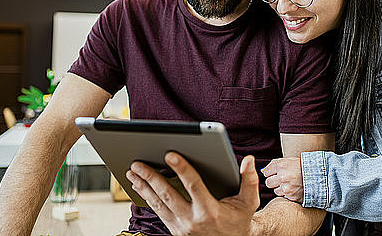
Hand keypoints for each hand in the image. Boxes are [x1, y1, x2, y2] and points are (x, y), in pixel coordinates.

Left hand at [126, 152, 259, 235]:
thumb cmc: (239, 219)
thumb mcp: (249, 202)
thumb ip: (249, 180)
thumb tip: (248, 160)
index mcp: (210, 211)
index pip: (193, 186)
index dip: (182, 169)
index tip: (170, 154)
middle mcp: (192, 221)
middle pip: (168, 195)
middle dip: (151, 178)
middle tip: (138, 163)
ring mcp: (181, 227)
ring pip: (158, 204)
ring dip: (143, 187)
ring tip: (132, 172)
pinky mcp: (174, 230)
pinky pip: (157, 211)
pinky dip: (146, 197)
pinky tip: (139, 186)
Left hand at [261, 157, 303, 202]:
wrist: (318, 176)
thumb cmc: (302, 167)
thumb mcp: (289, 161)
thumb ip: (275, 164)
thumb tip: (263, 171)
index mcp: (281, 165)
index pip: (266, 172)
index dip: (271, 173)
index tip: (275, 173)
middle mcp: (283, 177)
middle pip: (268, 182)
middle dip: (273, 181)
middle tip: (281, 179)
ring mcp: (287, 187)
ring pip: (275, 191)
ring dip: (280, 188)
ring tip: (290, 184)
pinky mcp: (291, 196)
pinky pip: (283, 196)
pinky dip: (287, 193)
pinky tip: (294, 188)